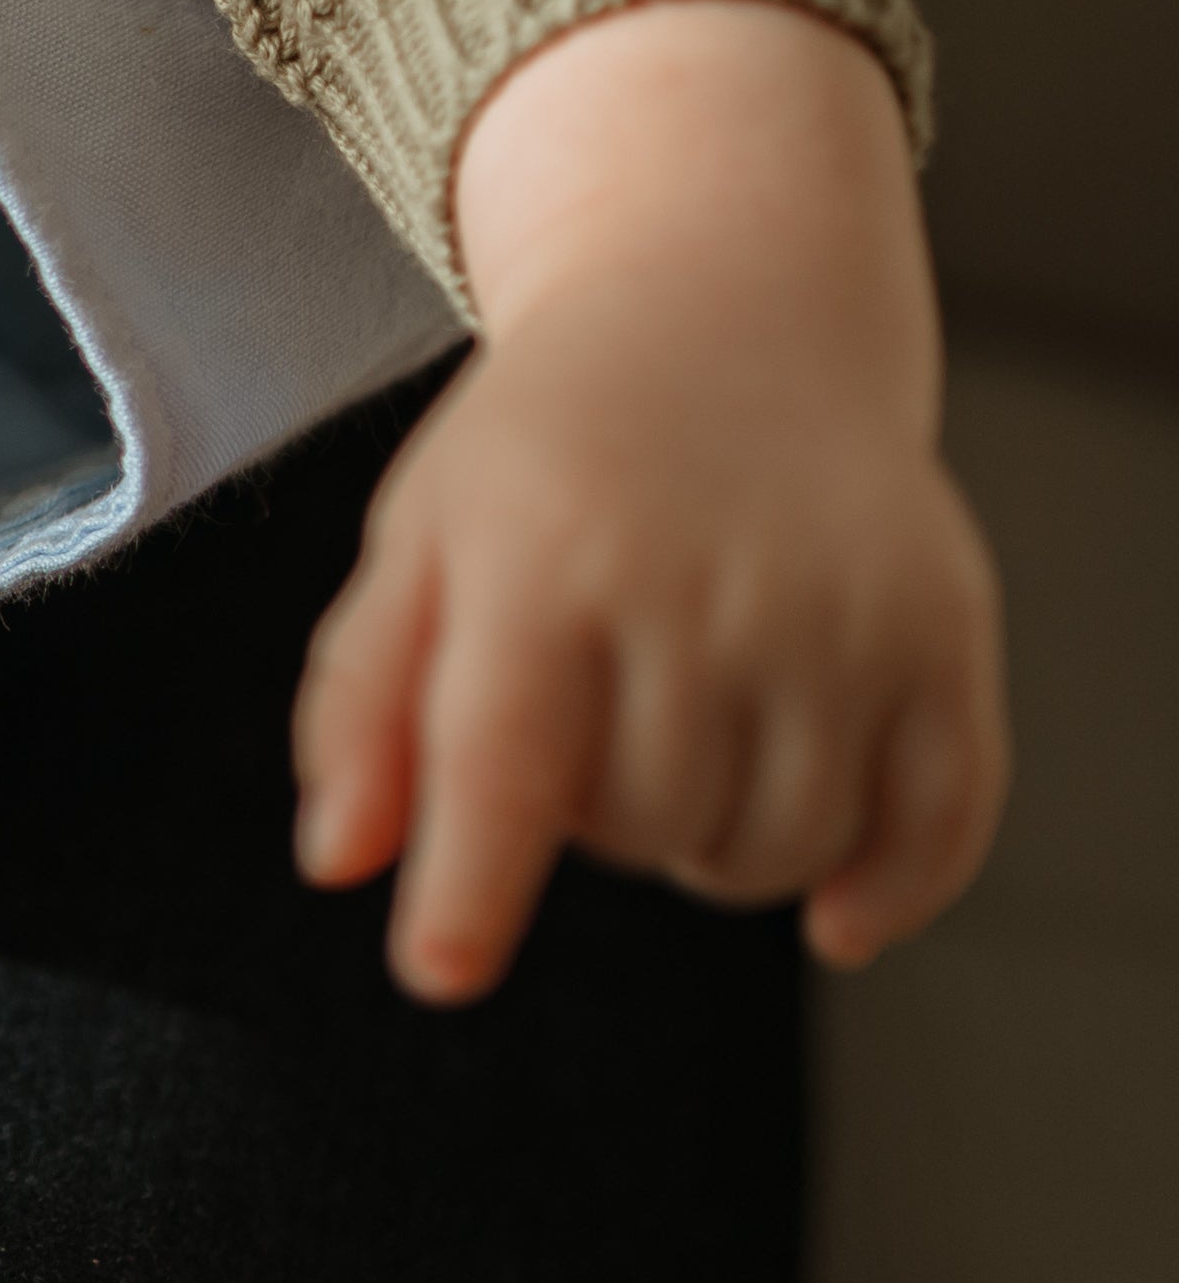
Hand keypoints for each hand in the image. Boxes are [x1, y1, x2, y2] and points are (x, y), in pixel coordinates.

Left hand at [294, 0, 1007, 999]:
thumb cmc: (553, 450)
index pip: (500, 757)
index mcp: (543, 549)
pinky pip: (932, 831)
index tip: (440, 971)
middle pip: (639, 830)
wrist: (729, 311)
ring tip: (692, 731)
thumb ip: (362, 700)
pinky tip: (836, 905)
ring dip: (720, 846)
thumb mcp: (424, 537)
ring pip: (773, 853)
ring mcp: (833, 606)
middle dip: (602, 817)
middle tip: (602, 711)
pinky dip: (882, 891)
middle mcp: (696, 577)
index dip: (469, 883)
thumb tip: (338, 863)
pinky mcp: (943, 628)